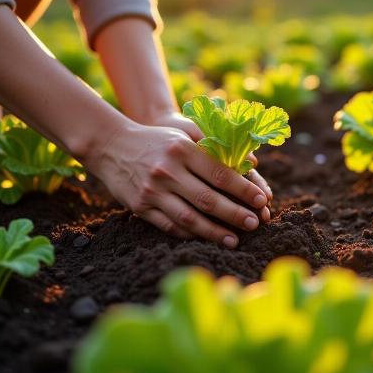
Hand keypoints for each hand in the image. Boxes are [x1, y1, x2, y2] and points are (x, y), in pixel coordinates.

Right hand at [83, 119, 270, 248]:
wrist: (111, 145)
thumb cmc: (157, 139)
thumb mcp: (184, 132)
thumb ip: (215, 144)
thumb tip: (252, 162)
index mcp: (182, 150)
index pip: (220, 173)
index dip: (244, 189)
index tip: (261, 200)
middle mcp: (168, 171)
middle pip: (208, 199)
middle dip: (235, 214)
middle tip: (255, 223)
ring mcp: (152, 191)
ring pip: (189, 218)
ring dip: (214, 232)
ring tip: (234, 240)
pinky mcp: (140, 207)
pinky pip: (169, 226)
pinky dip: (189, 234)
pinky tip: (206, 238)